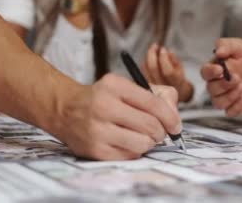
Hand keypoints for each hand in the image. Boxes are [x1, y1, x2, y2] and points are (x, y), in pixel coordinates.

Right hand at [52, 74, 181, 159]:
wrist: (65, 109)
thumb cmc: (103, 98)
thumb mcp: (126, 85)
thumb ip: (156, 94)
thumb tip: (174, 116)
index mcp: (114, 86)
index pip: (154, 104)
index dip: (171, 117)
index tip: (175, 125)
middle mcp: (104, 106)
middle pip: (151, 126)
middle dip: (161, 132)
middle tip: (158, 132)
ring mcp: (97, 130)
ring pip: (143, 144)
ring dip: (148, 143)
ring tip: (142, 137)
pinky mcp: (95, 150)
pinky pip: (130, 156)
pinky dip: (135, 151)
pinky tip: (127, 142)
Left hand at [142, 44, 192, 102]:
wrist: (173, 92)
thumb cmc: (176, 77)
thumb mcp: (180, 68)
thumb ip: (175, 60)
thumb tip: (168, 52)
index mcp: (176, 83)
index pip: (168, 71)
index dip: (164, 58)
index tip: (163, 49)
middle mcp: (163, 87)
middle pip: (153, 69)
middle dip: (152, 54)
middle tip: (155, 45)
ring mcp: (153, 88)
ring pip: (145, 69)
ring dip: (147, 57)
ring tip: (152, 49)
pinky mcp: (145, 86)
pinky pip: (141, 72)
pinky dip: (144, 62)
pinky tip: (148, 57)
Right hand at [200, 38, 241, 116]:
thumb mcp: (240, 46)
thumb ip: (227, 46)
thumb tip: (218, 51)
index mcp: (214, 68)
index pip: (205, 72)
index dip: (211, 72)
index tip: (221, 69)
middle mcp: (216, 84)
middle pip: (211, 89)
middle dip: (225, 84)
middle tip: (238, 77)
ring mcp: (224, 96)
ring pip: (218, 103)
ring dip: (231, 96)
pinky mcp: (233, 106)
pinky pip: (229, 112)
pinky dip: (238, 105)